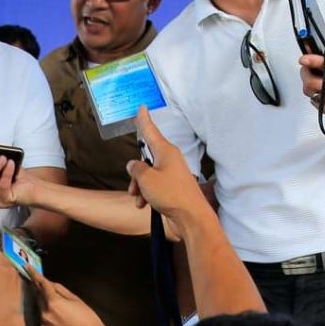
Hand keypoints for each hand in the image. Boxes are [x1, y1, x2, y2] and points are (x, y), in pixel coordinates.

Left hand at [28, 267, 108, 325]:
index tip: (26, 267)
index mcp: (53, 302)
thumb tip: (50, 285)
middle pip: (38, 297)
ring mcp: (43, 325)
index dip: (34, 274)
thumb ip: (61, 290)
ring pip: (40, 309)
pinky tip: (58, 319)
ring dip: (45, 305)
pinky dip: (47, 317)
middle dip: (41, 291)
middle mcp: (44, 313)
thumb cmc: (87, 319)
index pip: (41, 284)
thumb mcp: (77, 300)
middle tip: (44, 287)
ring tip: (58, 307)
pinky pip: (43, 320)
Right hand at [125, 107, 210, 239]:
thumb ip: (136, 169)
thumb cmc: (171, 195)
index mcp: (166, 152)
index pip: (151, 131)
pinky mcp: (173, 188)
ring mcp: (172, 175)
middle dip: (135, 173)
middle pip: (146, 159)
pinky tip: (144, 206)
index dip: (144, 120)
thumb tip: (134, 164)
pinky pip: (154, 187)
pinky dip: (147, 194)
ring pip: (148, 175)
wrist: (191, 217)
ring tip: (138, 199)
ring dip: (139, 187)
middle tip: (133, 186)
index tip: (141, 107)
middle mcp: (170, 161)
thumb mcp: (146, 179)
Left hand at [298, 54, 324, 125]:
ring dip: (308, 86)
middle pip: (312, 83)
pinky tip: (320, 92)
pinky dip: (316, 98)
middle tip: (305, 68)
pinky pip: (318, 106)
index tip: (304, 58)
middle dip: (305, 73)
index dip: (312, 60)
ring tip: (310, 79)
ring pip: (312, 95)